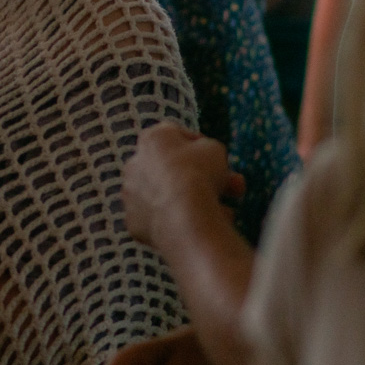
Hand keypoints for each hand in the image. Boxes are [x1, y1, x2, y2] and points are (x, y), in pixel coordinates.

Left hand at [123, 124, 242, 248]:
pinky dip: (181, 223)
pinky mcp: (134, 223)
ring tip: (226, 214)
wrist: (183, 217)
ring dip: (195, 203)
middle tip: (233, 190)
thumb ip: (208, 149)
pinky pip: (163, 221)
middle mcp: (134, 164)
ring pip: (169, 197)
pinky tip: (205, 228)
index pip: (177, 136)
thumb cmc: (199, 175)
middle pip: (173, 170)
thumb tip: (205, 157)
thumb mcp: (215, 149)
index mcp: (151, 139)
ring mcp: (131, 196)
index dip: (202, 148)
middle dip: (205, 180)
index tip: (219, 162)